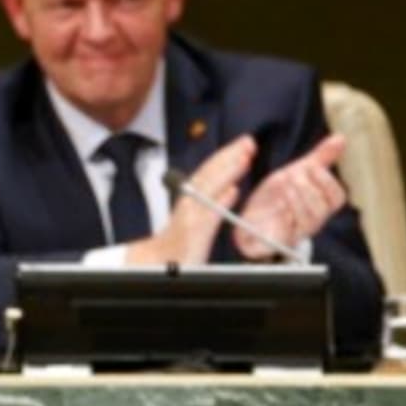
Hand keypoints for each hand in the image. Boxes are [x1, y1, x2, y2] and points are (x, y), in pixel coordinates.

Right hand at [127, 134, 256, 265]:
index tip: (244, 143)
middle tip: (248, 142)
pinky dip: (220, 201)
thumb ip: (214, 202)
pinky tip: (233, 191)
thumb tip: (233, 188)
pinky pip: (208, 215)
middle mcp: (190, 203)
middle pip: (210, 173)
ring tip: (244, 158)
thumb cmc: (178, 245)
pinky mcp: (193, 234)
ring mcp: (191, 217)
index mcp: (192, 197)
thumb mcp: (196, 218)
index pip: (210, 170)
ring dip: (227, 171)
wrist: (157, 264)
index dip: (227, 154)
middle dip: (229, 155)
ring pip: (209, 188)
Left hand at [232, 133, 347, 261]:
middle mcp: (312, 221)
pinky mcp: (280, 242)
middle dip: (310, 188)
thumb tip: (341, 138)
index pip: (337, 197)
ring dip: (299, 198)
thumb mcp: (296, 172)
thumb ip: (320, 157)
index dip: (327, 182)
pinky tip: (280, 202)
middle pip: (325, 209)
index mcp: (319, 205)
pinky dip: (287, 215)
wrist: (251, 219)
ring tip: (285, 186)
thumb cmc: (278, 197)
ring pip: (311, 221)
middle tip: (293, 175)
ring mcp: (297, 233)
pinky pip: (291, 234)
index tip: (311, 167)